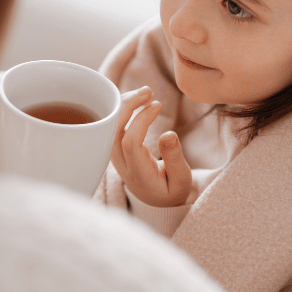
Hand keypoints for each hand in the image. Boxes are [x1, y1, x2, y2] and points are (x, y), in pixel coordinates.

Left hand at [111, 86, 191, 206]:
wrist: (159, 200)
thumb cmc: (172, 189)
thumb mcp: (182, 180)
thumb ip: (174, 159)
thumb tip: (168, 134)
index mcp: (138, 174)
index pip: (130, 143)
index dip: (140, 120)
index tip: (157, 105)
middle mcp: (122, 166)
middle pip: (113, 132)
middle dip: (127, 107)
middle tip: (147, 91)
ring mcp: (116, 158)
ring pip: (109, 128)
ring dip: (124, 106)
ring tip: (144, 93)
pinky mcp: (116, 150)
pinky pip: (111, 127)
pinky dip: (122, 111)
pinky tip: (135, 100)